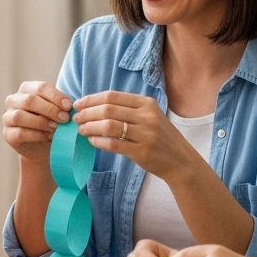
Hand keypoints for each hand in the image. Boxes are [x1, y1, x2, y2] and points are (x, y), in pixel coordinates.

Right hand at [3, 82, 72, 161]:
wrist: (44, 146)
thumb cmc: (51, 122)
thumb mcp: (57, 110)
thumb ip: (61, 105)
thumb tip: (68, 105)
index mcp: (26, 89)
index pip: (40, 87)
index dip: (56, 96)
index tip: (68, 106)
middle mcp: (13, 100)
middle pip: (30, 100)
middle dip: (50, 109)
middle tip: (65, 118)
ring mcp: (7, 117)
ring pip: (20, 115)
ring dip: (41, 122)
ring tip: (55, 128)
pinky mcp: (8, 134)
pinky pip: (20, 133)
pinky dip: (36, 135)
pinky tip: (48, 137)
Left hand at [73, 91, 187, 178]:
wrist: (180, 160)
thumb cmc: (159, 137)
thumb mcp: (149, 116)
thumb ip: (127, 110)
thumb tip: (94, 106)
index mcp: (146, 103)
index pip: (112, 96)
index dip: (91, 99)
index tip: (78, 104)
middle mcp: (147, 116)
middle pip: (108, 109)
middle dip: (87, 113)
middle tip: (76, 119)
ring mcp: (146, 134)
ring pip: (109, 126)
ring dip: (90, 127)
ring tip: (81, 130)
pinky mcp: (142, 151)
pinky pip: (114, 144)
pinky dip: (99, 142)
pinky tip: (93, 141)